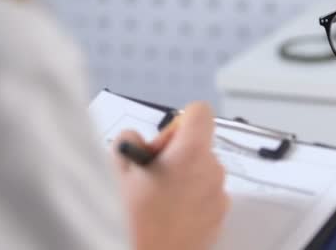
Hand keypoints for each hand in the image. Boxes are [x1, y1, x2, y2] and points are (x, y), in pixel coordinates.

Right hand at [113, 102, 228, 249]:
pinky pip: (206, 198)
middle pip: (199, 146)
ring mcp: (219, 198)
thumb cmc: (130, 222)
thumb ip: (129, 142)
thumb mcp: (116, 171)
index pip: (200, 112)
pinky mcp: (219, 220)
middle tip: (149, 178)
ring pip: (202, 174)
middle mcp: (213, 172)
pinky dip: (190, 202)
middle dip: (175, 156)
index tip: (161, 146)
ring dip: (182, 181)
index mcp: (191, 153)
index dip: (178, 124)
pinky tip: (166, 218)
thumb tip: (140, 140)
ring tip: (155, 203)